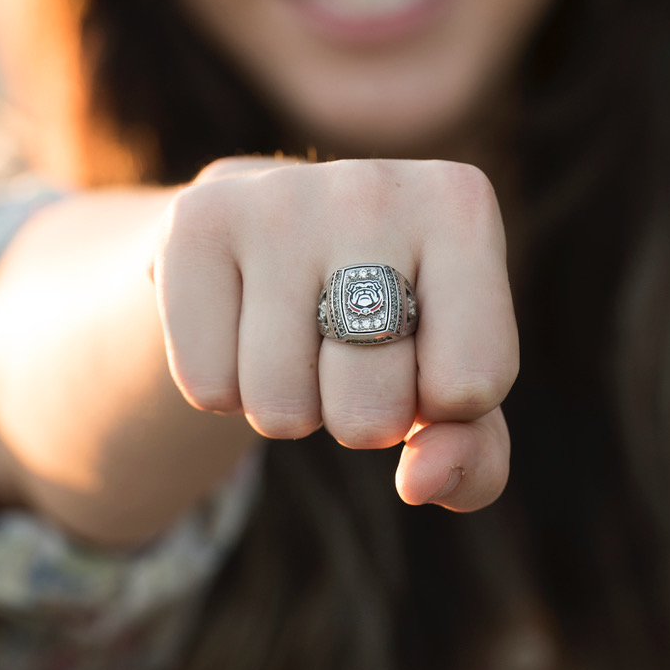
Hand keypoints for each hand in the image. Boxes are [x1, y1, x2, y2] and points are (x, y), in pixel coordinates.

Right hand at [152, 157, 517, 511]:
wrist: (271, 232)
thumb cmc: (390, 320)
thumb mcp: (454, 387)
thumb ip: (475, 455)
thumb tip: (419, 481)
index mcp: (459, 206)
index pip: (472, 385)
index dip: (441, 402)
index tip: (423, 346)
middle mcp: (373, 188)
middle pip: (374, 410)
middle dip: (361, 416)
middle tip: (347, 348)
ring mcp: (277, 196)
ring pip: (281, 409)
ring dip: (289, 408)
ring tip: (294, 335)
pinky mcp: (194, 218)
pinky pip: (207, 386)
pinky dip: (222, 387)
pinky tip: (239, 321)